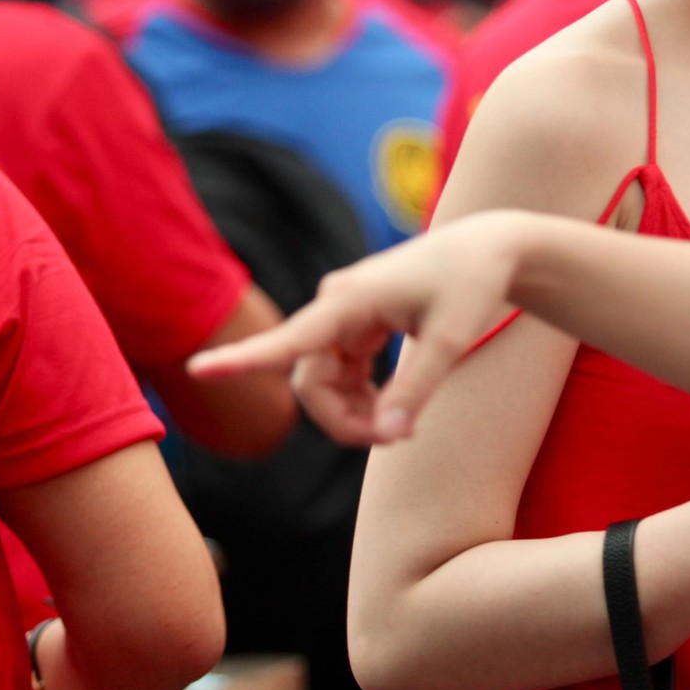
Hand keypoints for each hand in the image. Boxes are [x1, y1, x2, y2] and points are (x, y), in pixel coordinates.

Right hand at [189, 212, 524, 443]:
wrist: (490, 250)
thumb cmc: (472, 285)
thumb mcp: (451, 340)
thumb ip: (416, 388)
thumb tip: (386, 433)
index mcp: (351, 299)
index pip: (291, 338)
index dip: (245, 359)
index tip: (199, 370)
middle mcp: (336, 304)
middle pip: (312, 383)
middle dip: (346, 421)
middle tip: (400, 438)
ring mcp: (342, 316)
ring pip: (324, 385)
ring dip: (357, 416)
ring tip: (406, 427)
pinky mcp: (355, 326)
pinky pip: (339, 376)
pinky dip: (363, 401)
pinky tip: (396, 410)